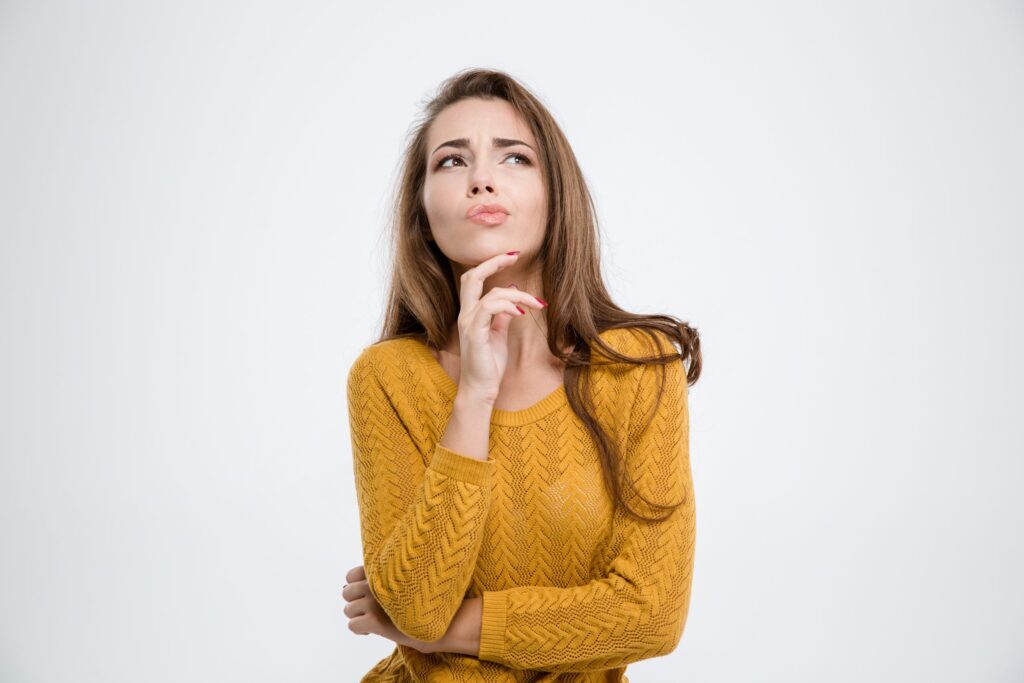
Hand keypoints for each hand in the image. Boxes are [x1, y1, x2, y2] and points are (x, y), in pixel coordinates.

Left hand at [341, 564, 437, 653]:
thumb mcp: (404, 581)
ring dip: (359, 617)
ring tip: (374, 620)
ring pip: (348, 610)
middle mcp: (375, 583)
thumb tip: (350, 587)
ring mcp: (373, 601)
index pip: (350, 575)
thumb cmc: (423, 601)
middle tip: (371, 610)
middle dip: (356, 603)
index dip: (356, 586)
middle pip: (346, 593)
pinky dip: (361, 631)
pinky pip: (353, 625)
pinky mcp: (374, 619)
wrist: (440, 621)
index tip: (368, 595)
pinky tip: (373, 631)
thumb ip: (384, 579)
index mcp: (382, 571)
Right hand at [455, 251, 546, 402]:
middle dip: (492, 263)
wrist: (480, 389)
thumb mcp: (498, 335)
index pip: (474, 279)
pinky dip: (508, 306)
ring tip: (535, 304)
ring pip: (489, 293)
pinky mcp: (475, 334)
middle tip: (514, 256)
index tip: (511, 257)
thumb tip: (512, 297)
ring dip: (517, 295)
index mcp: (470, 313)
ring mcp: (468, 324)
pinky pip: (490, 309)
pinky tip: (521, 313)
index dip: (490, 264)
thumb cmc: (488, 364)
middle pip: (471, 277)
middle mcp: (465, 315)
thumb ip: (502, 316)